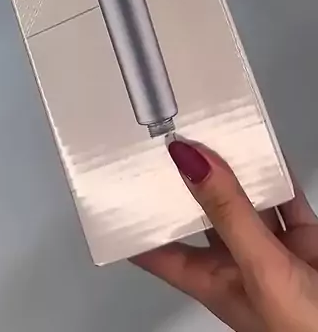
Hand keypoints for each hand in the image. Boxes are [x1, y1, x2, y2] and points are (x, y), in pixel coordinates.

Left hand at [133, 139, 317, 331]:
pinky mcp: (306, 238)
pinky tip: (263, 148)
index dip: (136, 224)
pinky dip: (276, 172)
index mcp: (213, 283)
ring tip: (210, 130)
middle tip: (169, 139)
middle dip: (187, 180)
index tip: (116, 188)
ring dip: (232, 169)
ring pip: (245, 200)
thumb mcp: (259, 269)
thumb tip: (189, 163)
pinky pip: (286, 197)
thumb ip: (228, 213)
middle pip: (203, 214)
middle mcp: (238, 264)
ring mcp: (273, 250)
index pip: (159, 251)